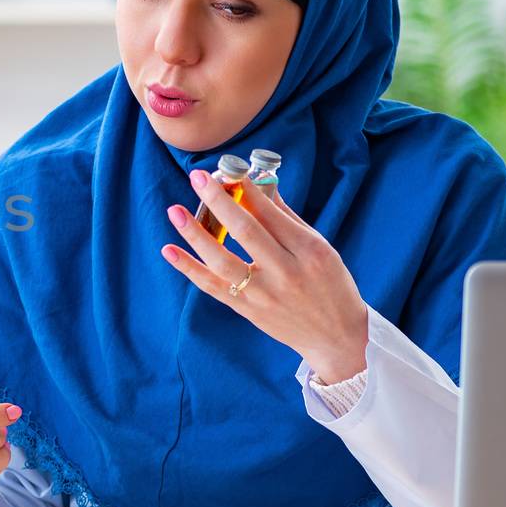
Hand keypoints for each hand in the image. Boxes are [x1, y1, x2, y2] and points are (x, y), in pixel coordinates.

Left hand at [162, 172, 369, 382]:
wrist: (336, 336)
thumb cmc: (330, 285)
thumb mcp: (321, 247)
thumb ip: (287, 218)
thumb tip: (258, 184)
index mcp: (309, 251)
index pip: (271, 214)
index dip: (247, 190)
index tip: (227, 170)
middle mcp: (286, 272)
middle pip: (246, 232)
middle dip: (219, 201)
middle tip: (197, 177)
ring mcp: (264, 294)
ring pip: (223, 261)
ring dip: (195, 234)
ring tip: (175, 211)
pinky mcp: (248, 311)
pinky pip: (212, 287)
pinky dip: (189, 268)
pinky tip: (169, 250)